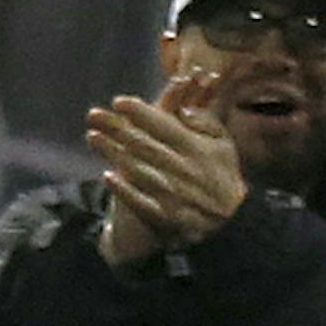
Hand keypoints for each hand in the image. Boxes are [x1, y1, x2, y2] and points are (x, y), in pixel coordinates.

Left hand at [88, 67, 245, 255]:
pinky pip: (140, 201)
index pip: (162, 124)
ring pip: (137, 168)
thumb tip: (183, 108)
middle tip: (93, 115)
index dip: (138, 112)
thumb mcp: (224, 144)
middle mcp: (181, 167)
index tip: (118, 102)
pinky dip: (123, 189)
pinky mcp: (165, 215)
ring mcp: (172, 193)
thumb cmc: (224, 176)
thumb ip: (206, 122)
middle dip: (115, 127)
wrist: (232, 222)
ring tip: (92, 137)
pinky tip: (106, 176)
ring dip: (112, 152)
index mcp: (195, 148)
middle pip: (142, 143)